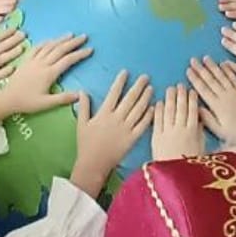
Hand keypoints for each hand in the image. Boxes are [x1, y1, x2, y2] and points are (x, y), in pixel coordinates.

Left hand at [0, 34, 91, 118]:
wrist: (7, 98)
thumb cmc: (27, 102)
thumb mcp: (46, 103)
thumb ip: (63, 98)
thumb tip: (80, 95)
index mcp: (49, 74)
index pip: (68, 60)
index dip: (80, 54)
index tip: (90, 49)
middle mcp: (42, 64)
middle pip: (60, 49)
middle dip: (73, 42)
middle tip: (84, 37)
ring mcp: (33, 61)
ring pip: (49, 46)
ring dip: (60, 39)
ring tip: (71, 35)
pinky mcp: (26, 60)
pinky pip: (36, 48)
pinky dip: (45, 42)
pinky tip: (50, 40)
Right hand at [72, 71, 152, 195]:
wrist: (93, 164)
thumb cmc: (86, 144)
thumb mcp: (81, 124)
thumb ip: (83, 106)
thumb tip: (82, 91)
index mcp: (103, 113)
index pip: (113, 93)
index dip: (120, 81)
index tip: (126, 72)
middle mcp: (116, 119)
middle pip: (130, 98)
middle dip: (138, 86)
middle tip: (145, 77)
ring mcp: (126, 129)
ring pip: (138, 109)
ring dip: (146, 98)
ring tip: (151, 88)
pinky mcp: (132, 139)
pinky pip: (142, 125)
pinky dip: (148, 116)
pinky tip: (154, 108)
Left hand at [150, 84, 203, 162]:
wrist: (175, 179)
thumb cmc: (190, 166)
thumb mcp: (201, 150)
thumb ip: (200, 134)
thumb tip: (200, 120)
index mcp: (193, 132)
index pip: (193, 111)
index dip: (192, 100)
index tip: (191, 91)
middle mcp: (180, 129)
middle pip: (180, 108)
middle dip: (180, 95)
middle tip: (179, 85)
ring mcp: (167, 132)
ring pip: (169, 111)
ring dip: (169, 99)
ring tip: (169, 89)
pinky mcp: (156, 138)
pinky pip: (157, 121)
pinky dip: (157, 111)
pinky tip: (157, 103)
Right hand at [186, 55, 235, 145]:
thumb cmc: (235, 134)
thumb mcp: (218, 130)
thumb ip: (207, 118)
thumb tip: (196, 106)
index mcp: (218, 106)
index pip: (203, 89)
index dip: (195, 79)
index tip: (188, 70)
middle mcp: (226, 97)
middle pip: (211, 80)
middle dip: (201, 69)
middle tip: (193, 60)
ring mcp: (235, 93)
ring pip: (222, 77)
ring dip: (213, 67)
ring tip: (205, 58)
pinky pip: (234, 79)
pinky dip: (228, 70)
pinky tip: (223, 64)